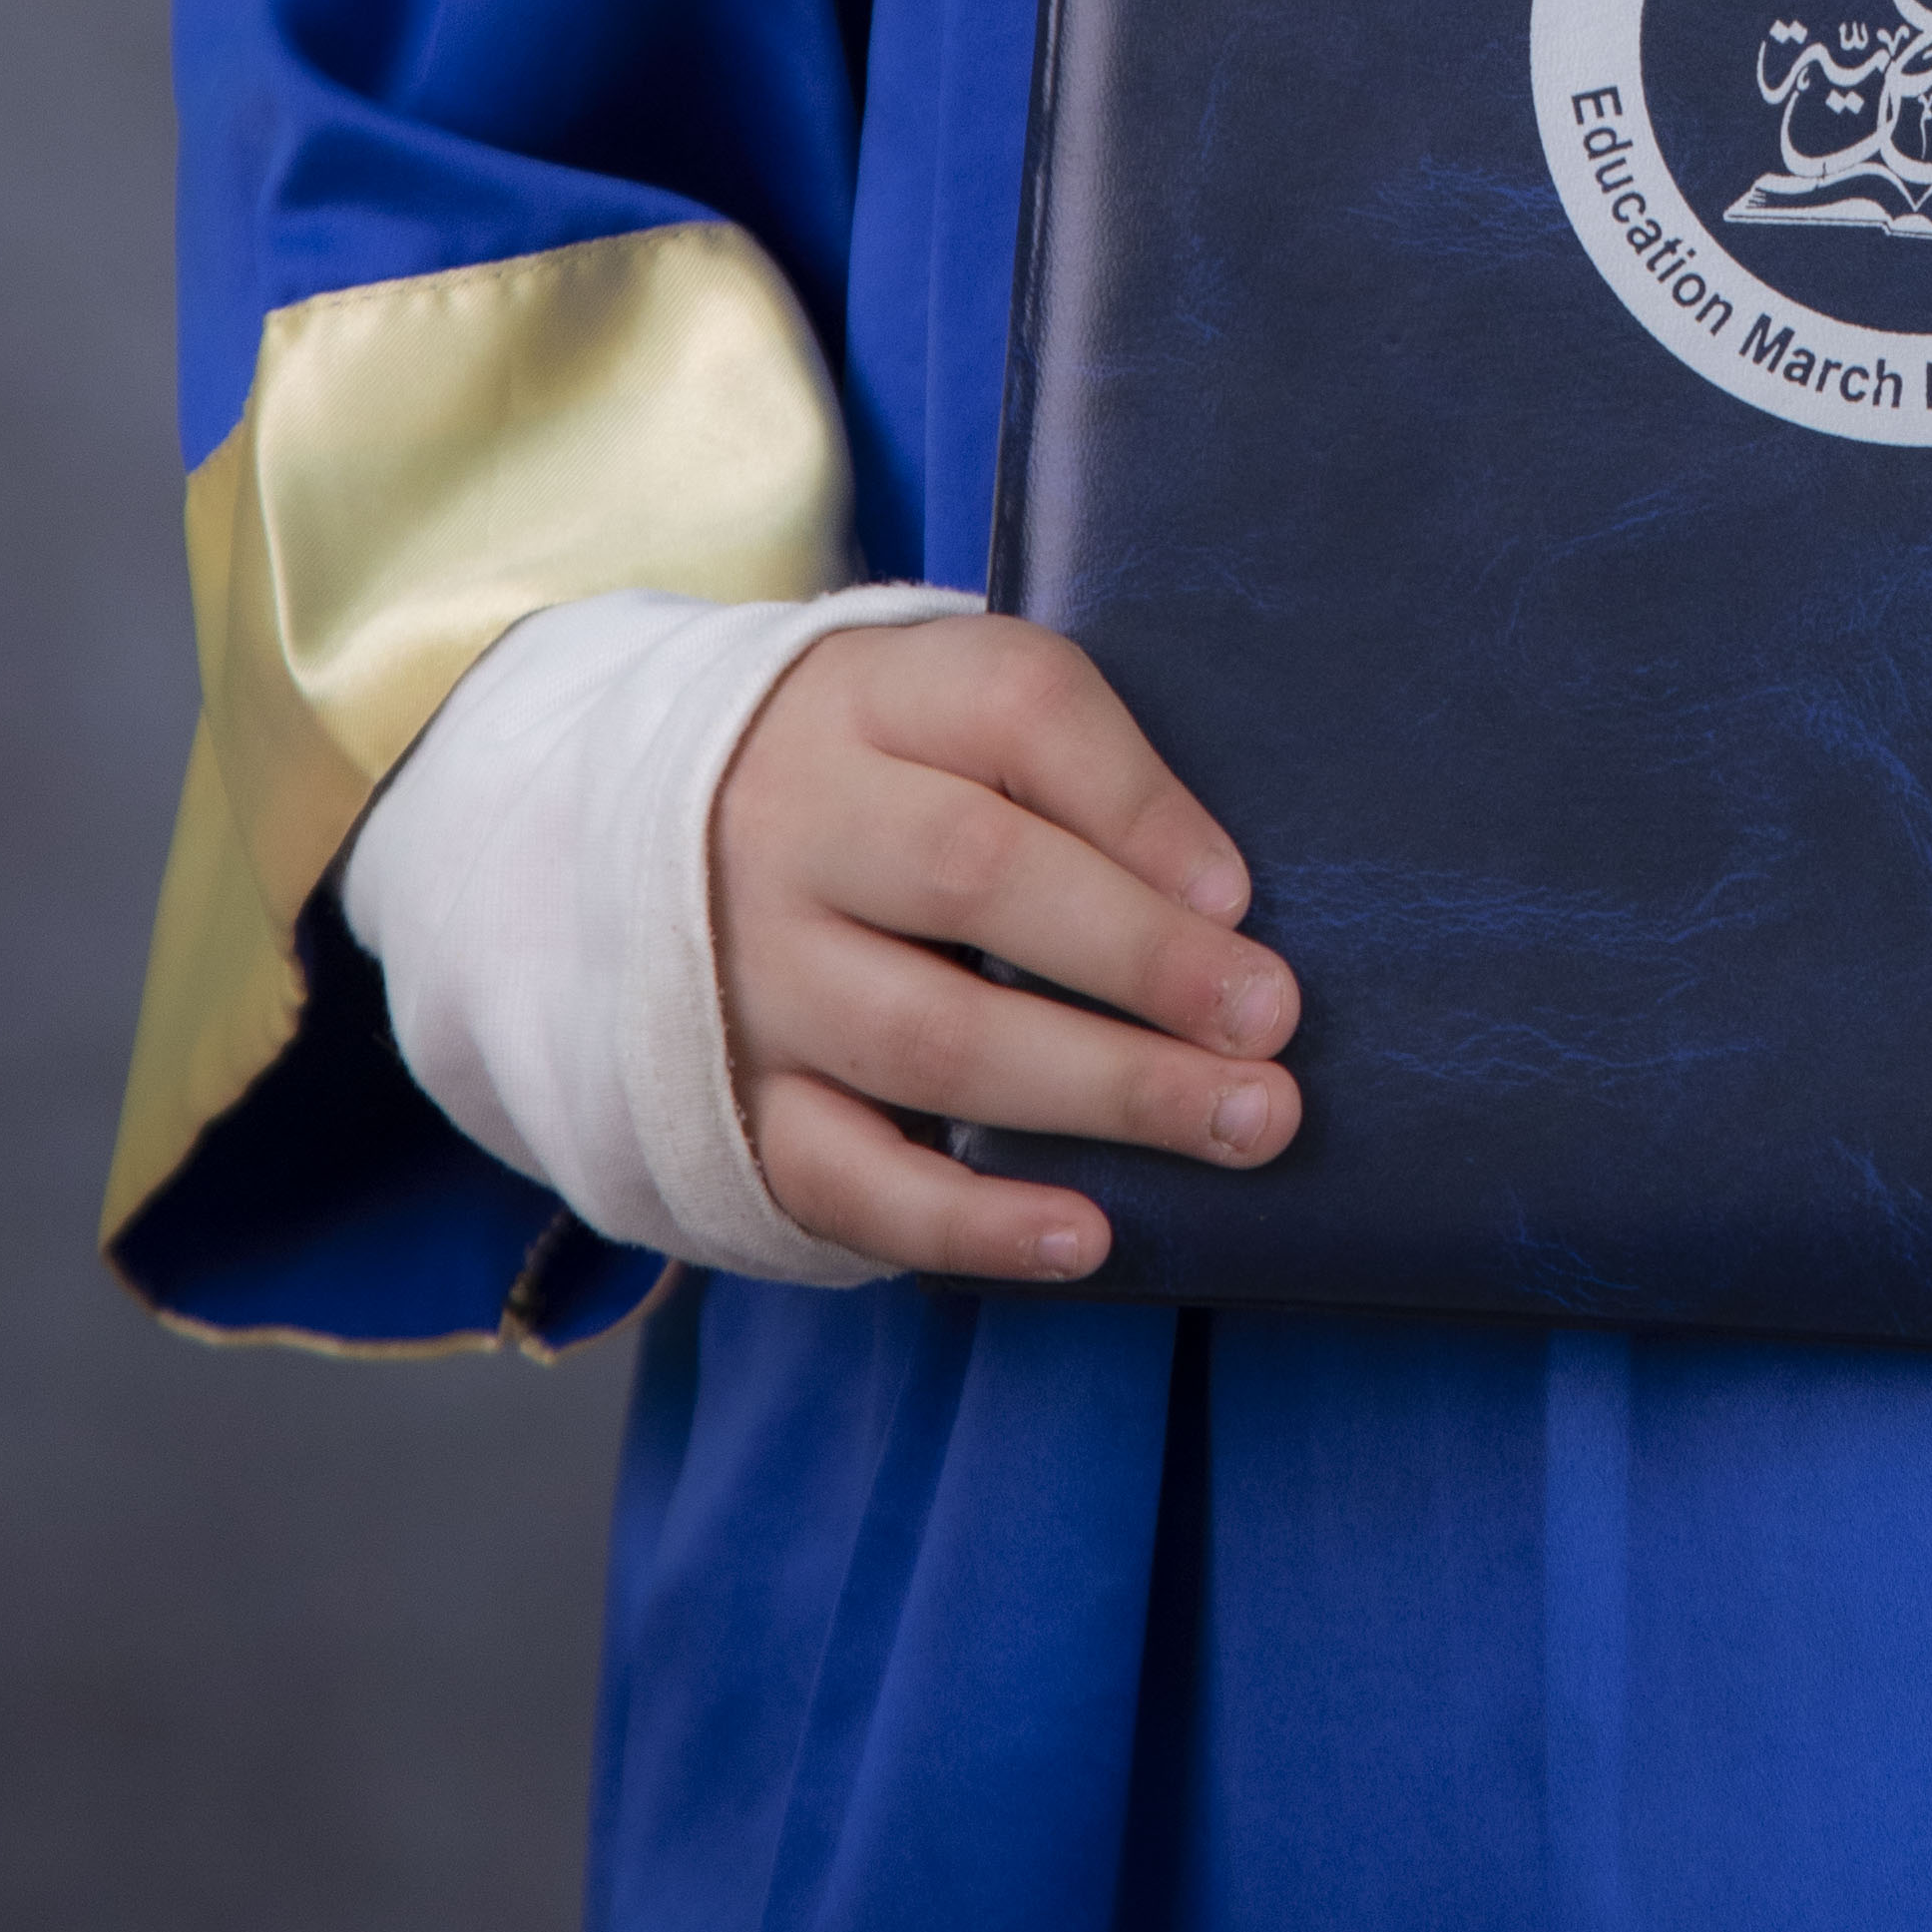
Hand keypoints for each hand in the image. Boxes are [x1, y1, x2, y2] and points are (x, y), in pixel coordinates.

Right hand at [710, 616, 1298, 1282]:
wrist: (661, 841)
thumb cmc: (893, 776)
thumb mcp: (962, 711)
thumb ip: (1079, 770)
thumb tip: (1220, 905)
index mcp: (872, 696)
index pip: (1014, 710)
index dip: (1135, 801)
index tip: (1239, 891)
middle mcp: (795, 825)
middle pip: (973, 875)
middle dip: (1142, 958)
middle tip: (1270, 1020)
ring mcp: (753, 975)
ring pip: (930, 1037)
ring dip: (1102, 1089)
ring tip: (1238, 1122)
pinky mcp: (736, 1104)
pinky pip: (848, 1178)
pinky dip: (974, 1221)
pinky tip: (1087, 1235)